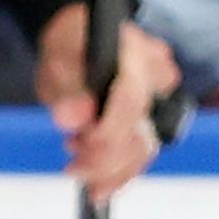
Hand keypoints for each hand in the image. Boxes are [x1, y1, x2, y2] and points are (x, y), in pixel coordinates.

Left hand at [37, 7, 181, 197]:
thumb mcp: (56, 60)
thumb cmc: (70, 42)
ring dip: (113, 167)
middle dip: (107, 159)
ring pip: (148, 144)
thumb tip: (75, 117)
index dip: (106, 134)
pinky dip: (122, 168)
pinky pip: (146, 146)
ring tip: (79, 167)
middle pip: (143, 129)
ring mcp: (162, 92)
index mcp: (134, 51)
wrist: (81, 38)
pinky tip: (100, 180)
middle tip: (74, 167)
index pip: (130, 101)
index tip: (77, 150)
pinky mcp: (158, 109)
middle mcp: (157, 72)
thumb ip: (66, 90)